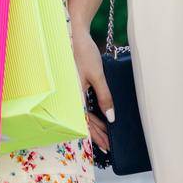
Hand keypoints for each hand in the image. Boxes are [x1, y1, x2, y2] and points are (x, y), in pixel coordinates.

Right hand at [72, 23, 112, 152]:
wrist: (74, 35)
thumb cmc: (84, 53)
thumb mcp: (97, 76)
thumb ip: (104, 96)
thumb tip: (110, 118)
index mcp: (75, 96)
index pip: (86, 122)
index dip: (96, 135)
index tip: (107, 146)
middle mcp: (72, 96)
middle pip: (84, 121)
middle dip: (97, 135)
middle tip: (108, 146)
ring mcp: (74, 92)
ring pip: (84, 115)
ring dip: (95, 127)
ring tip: (105, 137)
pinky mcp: (77, 86)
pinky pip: (83, 106)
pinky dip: (92, 115)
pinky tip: (99, 119)